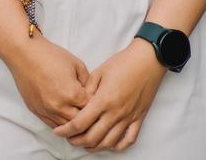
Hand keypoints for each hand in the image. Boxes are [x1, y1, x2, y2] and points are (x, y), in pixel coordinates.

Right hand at [8, 33, 94, 127]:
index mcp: (72, 93)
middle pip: (79, 122)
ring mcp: (47, 111)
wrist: (25, 54)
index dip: (95, 105)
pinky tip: (66, 119)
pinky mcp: (37, 112)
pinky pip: (52, 126)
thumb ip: (87, 81)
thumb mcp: (76, 63)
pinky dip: (61, 125)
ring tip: (79, 118)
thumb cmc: (50, 55)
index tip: (97, 102)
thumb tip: (92, 94)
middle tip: (90, 112)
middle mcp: (59, 106)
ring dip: (73, 124)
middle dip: (86, 118)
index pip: (90, 109)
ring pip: (66, 128)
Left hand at [51, 38, 166, 151]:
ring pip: (108, 143)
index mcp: (104, 100)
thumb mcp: (100, 71)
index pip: (80, 123)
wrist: (147, 60)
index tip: (58, 131)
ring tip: (85, 143)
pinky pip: (128, 140)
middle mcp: (116, 113)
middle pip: (92, 137)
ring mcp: (128, 118)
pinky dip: (117, 146)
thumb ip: (87, 89)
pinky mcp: (139, 119)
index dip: (66, 130)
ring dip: (94, 146)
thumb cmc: (123, 62)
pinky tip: (109, 144)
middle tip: (69, 138)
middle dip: (77, 141)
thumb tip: (79, 102)